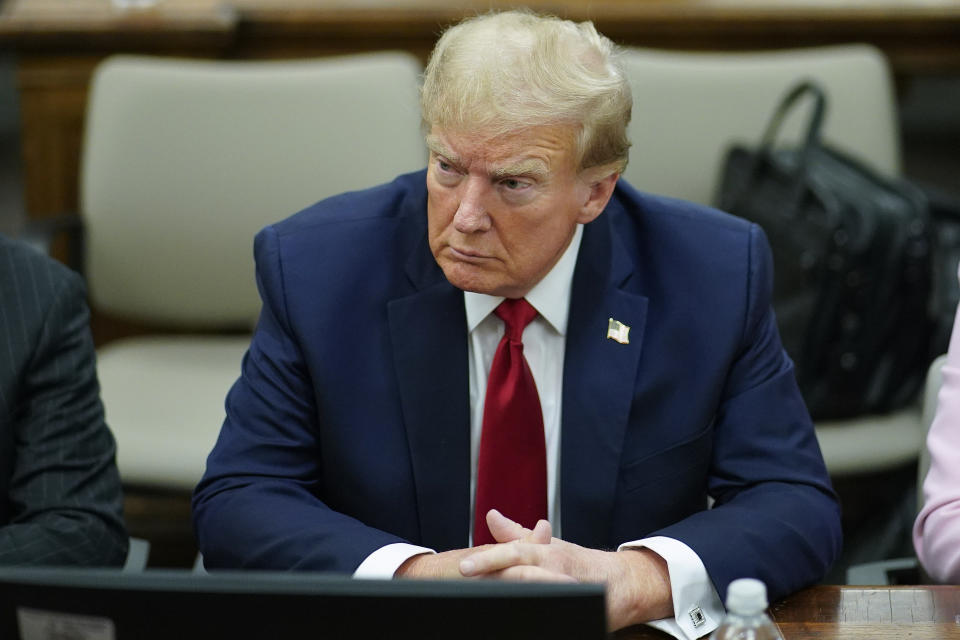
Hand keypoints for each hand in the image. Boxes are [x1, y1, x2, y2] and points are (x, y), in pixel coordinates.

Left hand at [459, 510, 673, 630]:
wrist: (621, 583)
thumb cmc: (575, 563)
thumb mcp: (547, 546)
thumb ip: (517, 535)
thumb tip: (491, 516)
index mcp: (545, 554)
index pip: (513, 554)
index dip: (489, 560)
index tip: (464, 566)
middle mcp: (555, 572)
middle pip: (522, 578)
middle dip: (496, 582)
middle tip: (469, 584)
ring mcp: (568, 594)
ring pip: (539, 598)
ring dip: (517, 602)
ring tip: (488, 606)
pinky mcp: (579, 612)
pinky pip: (556, 616)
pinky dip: (539, 617)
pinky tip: (519, 624)